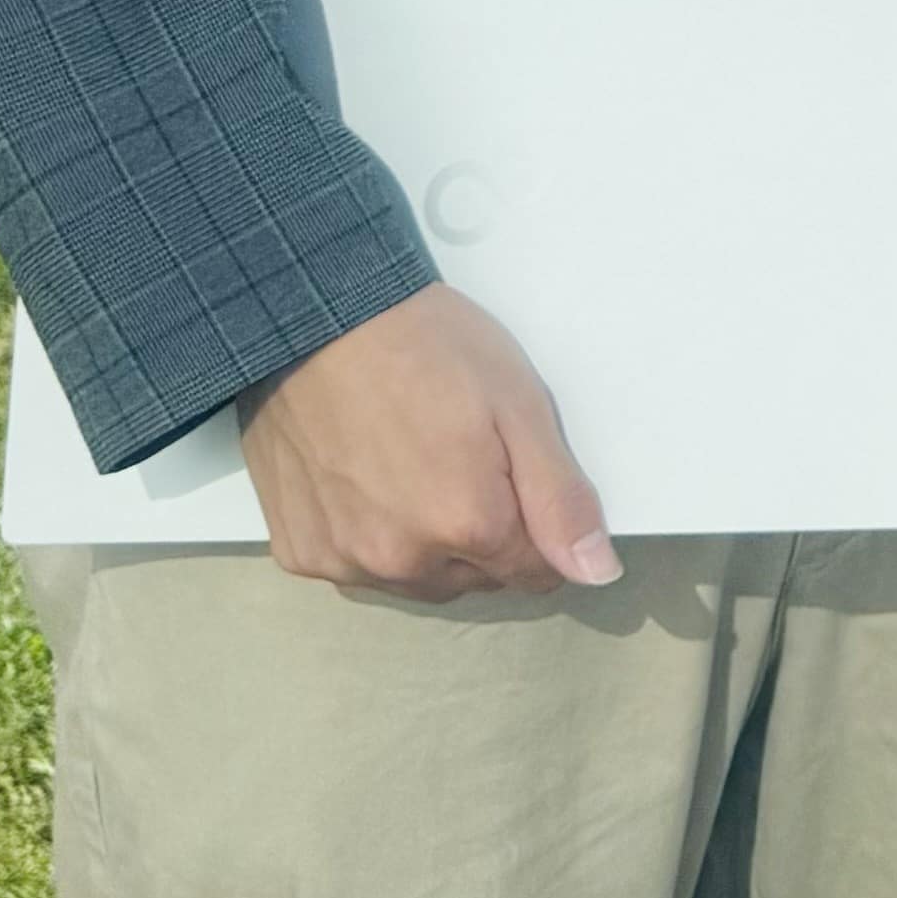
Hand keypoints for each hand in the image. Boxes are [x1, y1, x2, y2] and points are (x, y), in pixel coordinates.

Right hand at [239, 286, 617, 598]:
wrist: (318, 317)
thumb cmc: (424, 347)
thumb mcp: (520, 405)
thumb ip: (561, 499)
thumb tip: (596, 571)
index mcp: (468, 526)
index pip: (535, 573)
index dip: (537, 528)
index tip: (516, 478)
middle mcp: (402, 561)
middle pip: (474, 580)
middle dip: (482, 536)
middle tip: (461, 459)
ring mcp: (343, 561)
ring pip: (416, 581)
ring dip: (425, 545)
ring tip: (411, 467)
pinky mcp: (300, 550)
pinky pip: (355, 569)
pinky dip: (368, 538)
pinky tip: (364, 480)